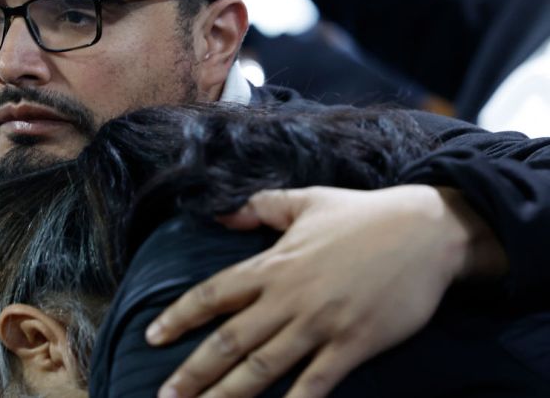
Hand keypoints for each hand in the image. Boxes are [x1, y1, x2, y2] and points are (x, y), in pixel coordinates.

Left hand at [146, 185, 483, 397]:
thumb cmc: (363, 214)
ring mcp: (319, 324)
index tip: (152, 338)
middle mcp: (287, 298)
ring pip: (262, 368)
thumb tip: (223, 212)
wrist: (426, 231)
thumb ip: (262, 207)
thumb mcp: (306, 200)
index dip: (179, 318)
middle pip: (228, 341)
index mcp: (273, 264)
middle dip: (192, 373)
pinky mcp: (353, 344)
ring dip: (226, 395)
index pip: (212, 294)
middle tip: (163, 397)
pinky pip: (316, 384)